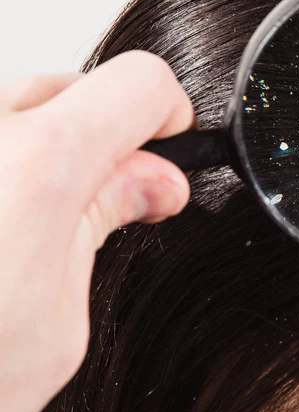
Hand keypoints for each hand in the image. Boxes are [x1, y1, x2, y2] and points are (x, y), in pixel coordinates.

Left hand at [0, 51, 194, 411]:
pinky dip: (7, 159)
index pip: (140, 83)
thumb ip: (107, 226)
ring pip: (20, 104)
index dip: (169, 116)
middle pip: (77, 87)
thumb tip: (155, 180)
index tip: (168, 156)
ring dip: (49, 147)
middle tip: (111, 201)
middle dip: (110, 138)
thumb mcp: (57, 328)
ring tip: (37, 221)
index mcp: (34, 169)